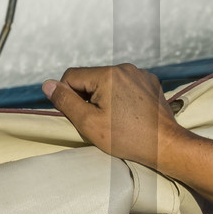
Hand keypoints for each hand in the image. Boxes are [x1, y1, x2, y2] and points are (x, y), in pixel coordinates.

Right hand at [43, 64, 184, 172]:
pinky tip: (128, 115)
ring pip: (108, 81)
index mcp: (108, 74)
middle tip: (98, 121)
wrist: (165, 145)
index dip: (68, 96)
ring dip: (104, 97)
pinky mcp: (150, 82)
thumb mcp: (89, 123)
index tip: (79, 116)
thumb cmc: (127, 138)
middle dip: (88, 98)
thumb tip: (47, 85)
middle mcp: (125, 68)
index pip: (71, 77)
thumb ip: (65, 102)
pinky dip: (121, 97)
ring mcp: (140, 74)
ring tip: (115, 120)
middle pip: (91, 78)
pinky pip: (126, 84)